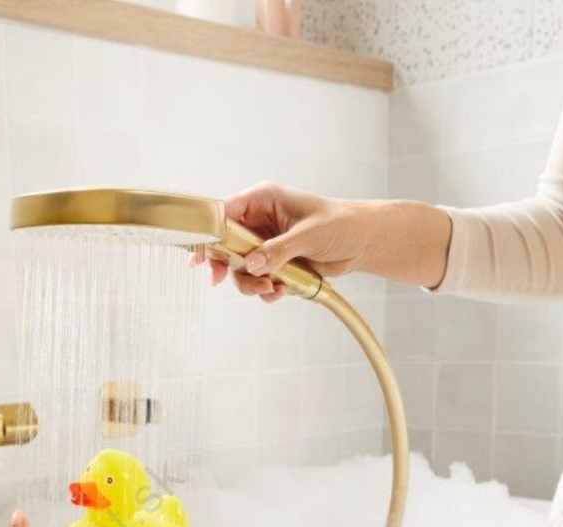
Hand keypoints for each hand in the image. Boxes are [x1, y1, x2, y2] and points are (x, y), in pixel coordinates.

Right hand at [197, 184, 375, 301]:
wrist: (362, 243)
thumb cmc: (340, 224)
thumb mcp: (308, 235)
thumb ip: (278, 250)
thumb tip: (252, 265)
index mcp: (264, 200)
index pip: (224, 212)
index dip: (208, 233)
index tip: (199, 255)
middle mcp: (260, 221)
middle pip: (225, 244)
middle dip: (225, 265)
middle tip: (219, 279)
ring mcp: (265, 243)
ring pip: (240, 267)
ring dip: (249, 283)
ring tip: (270, 288)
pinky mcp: (274, 262)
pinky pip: (257, 279)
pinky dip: (264, 289)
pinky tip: (280, 291)